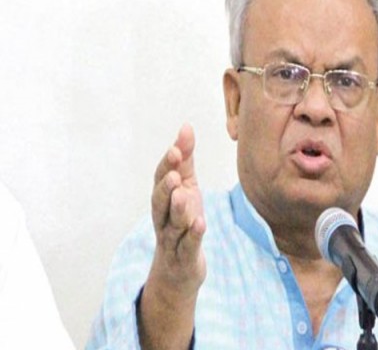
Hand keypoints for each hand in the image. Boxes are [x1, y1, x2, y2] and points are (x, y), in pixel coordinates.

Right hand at [139, 124, 205, 349]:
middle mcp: (163, 218)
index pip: (161, 179)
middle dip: (165, 187)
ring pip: (171, 224)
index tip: (177, 148)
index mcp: (164, 199)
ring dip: (177, 209)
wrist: (179, 269)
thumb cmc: (183, 221)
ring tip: (184, 195)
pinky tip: (200, 223)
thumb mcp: (186, 188)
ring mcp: (172, 239)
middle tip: (174, 174)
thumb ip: (185, 160)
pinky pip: (187, 245)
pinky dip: (192, 235)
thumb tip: (186, 127)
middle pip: (159, 202)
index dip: (168, 165)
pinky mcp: (184, 257)